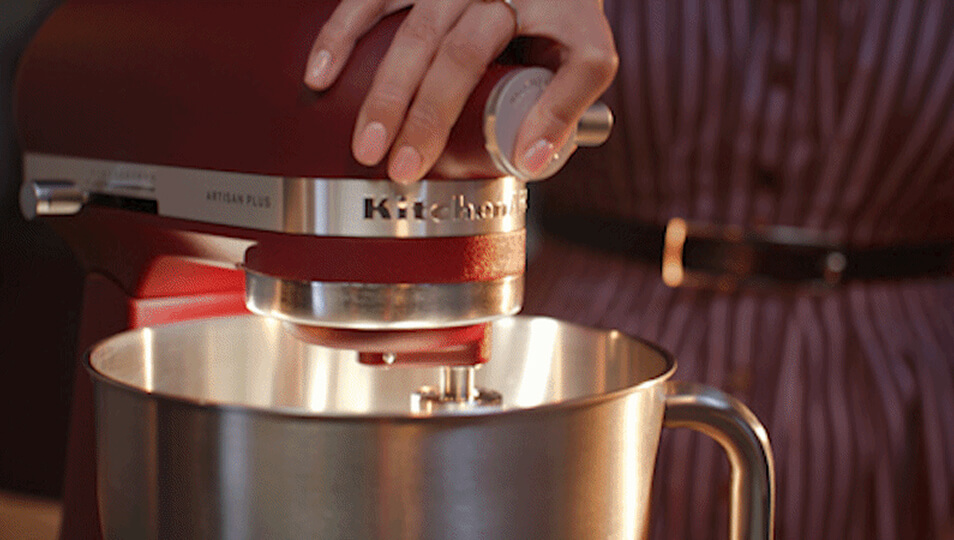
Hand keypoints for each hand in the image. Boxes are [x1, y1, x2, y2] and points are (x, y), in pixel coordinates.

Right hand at [303, 0, 617, 182]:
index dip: (486, 112)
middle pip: (448, 52)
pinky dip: (341, 36)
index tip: (465, 162)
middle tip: (402, 168)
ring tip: (365, 145)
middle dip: (420, 115)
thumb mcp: (588, 57)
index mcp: (532, 7)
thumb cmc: (562, 17)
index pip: (497, 62)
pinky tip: (320, 74)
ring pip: (409, 31)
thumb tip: (528, 161)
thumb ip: (568, 108)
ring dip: (383, 90)